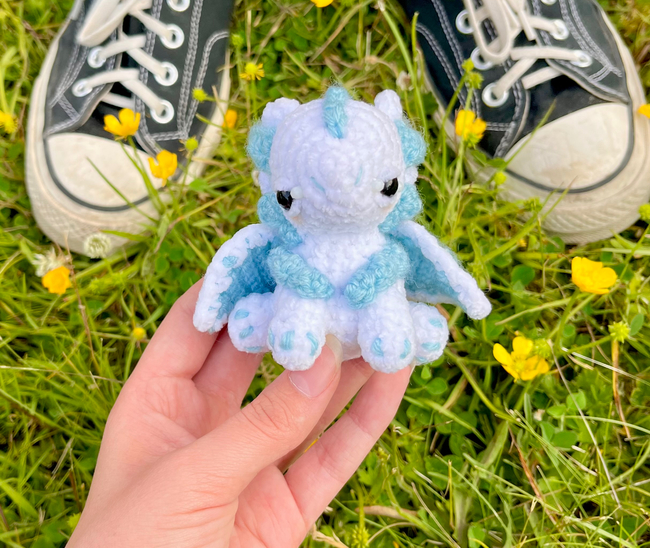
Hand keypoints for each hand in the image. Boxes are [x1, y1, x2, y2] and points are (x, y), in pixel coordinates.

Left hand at [68, 281, 409, 546]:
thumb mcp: (189, 479)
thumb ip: (261, 423)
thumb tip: (325, 360)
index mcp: (158, 402)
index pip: (199, 323)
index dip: (237, 283)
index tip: (279, 247)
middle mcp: (207, 423)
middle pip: (261, 354)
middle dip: (301, 316)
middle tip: (342, 275)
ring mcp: (252, 463)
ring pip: (307, 399)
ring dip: (346, 361)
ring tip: (385, 316)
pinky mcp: (289, 506)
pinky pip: (334, 452)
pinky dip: (367, 415)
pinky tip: (394, 376)